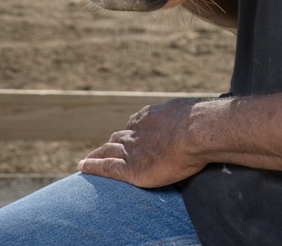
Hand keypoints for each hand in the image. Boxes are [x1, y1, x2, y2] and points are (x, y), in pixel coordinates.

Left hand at [78, 99, 205, 187]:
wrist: (196, 131)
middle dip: (112, 144)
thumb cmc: (199, 121)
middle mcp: (136, 131)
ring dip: (98, 155)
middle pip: (118, 138)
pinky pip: (105, 167)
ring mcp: (132, 149)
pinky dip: (93, 166)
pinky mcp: (130, 168)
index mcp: (150, 116)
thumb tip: (199, 118)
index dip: (131, 133)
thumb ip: (185, 118)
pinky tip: (82, 168)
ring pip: (108, 152)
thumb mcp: (190, 113)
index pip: (135, 126)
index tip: (129, 138)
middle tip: (106, 150)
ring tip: (88, 160)